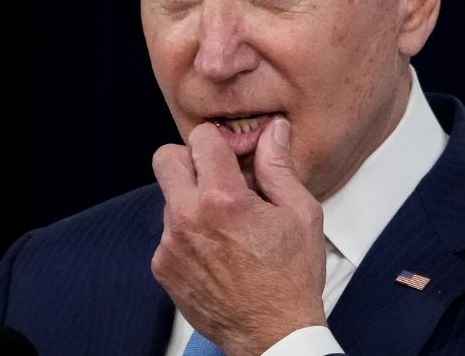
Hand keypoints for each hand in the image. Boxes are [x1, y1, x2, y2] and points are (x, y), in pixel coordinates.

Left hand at [151, 117, 327, 353]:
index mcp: (223, 199)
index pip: (202, 138)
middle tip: (222, 178)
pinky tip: (219, 249)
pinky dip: (190, 232)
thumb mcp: (301, 213)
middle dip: (194, 160)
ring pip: (169, 198)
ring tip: (229, 224)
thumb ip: (279, 166)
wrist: (273, 333)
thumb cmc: (292, 276)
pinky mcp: (163, 268)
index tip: (240, 155)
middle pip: (167, 159)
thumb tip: (272, 131)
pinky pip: (169, 233)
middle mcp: (188, 218)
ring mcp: (170, 245)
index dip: (224, 140)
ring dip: (193, 199)